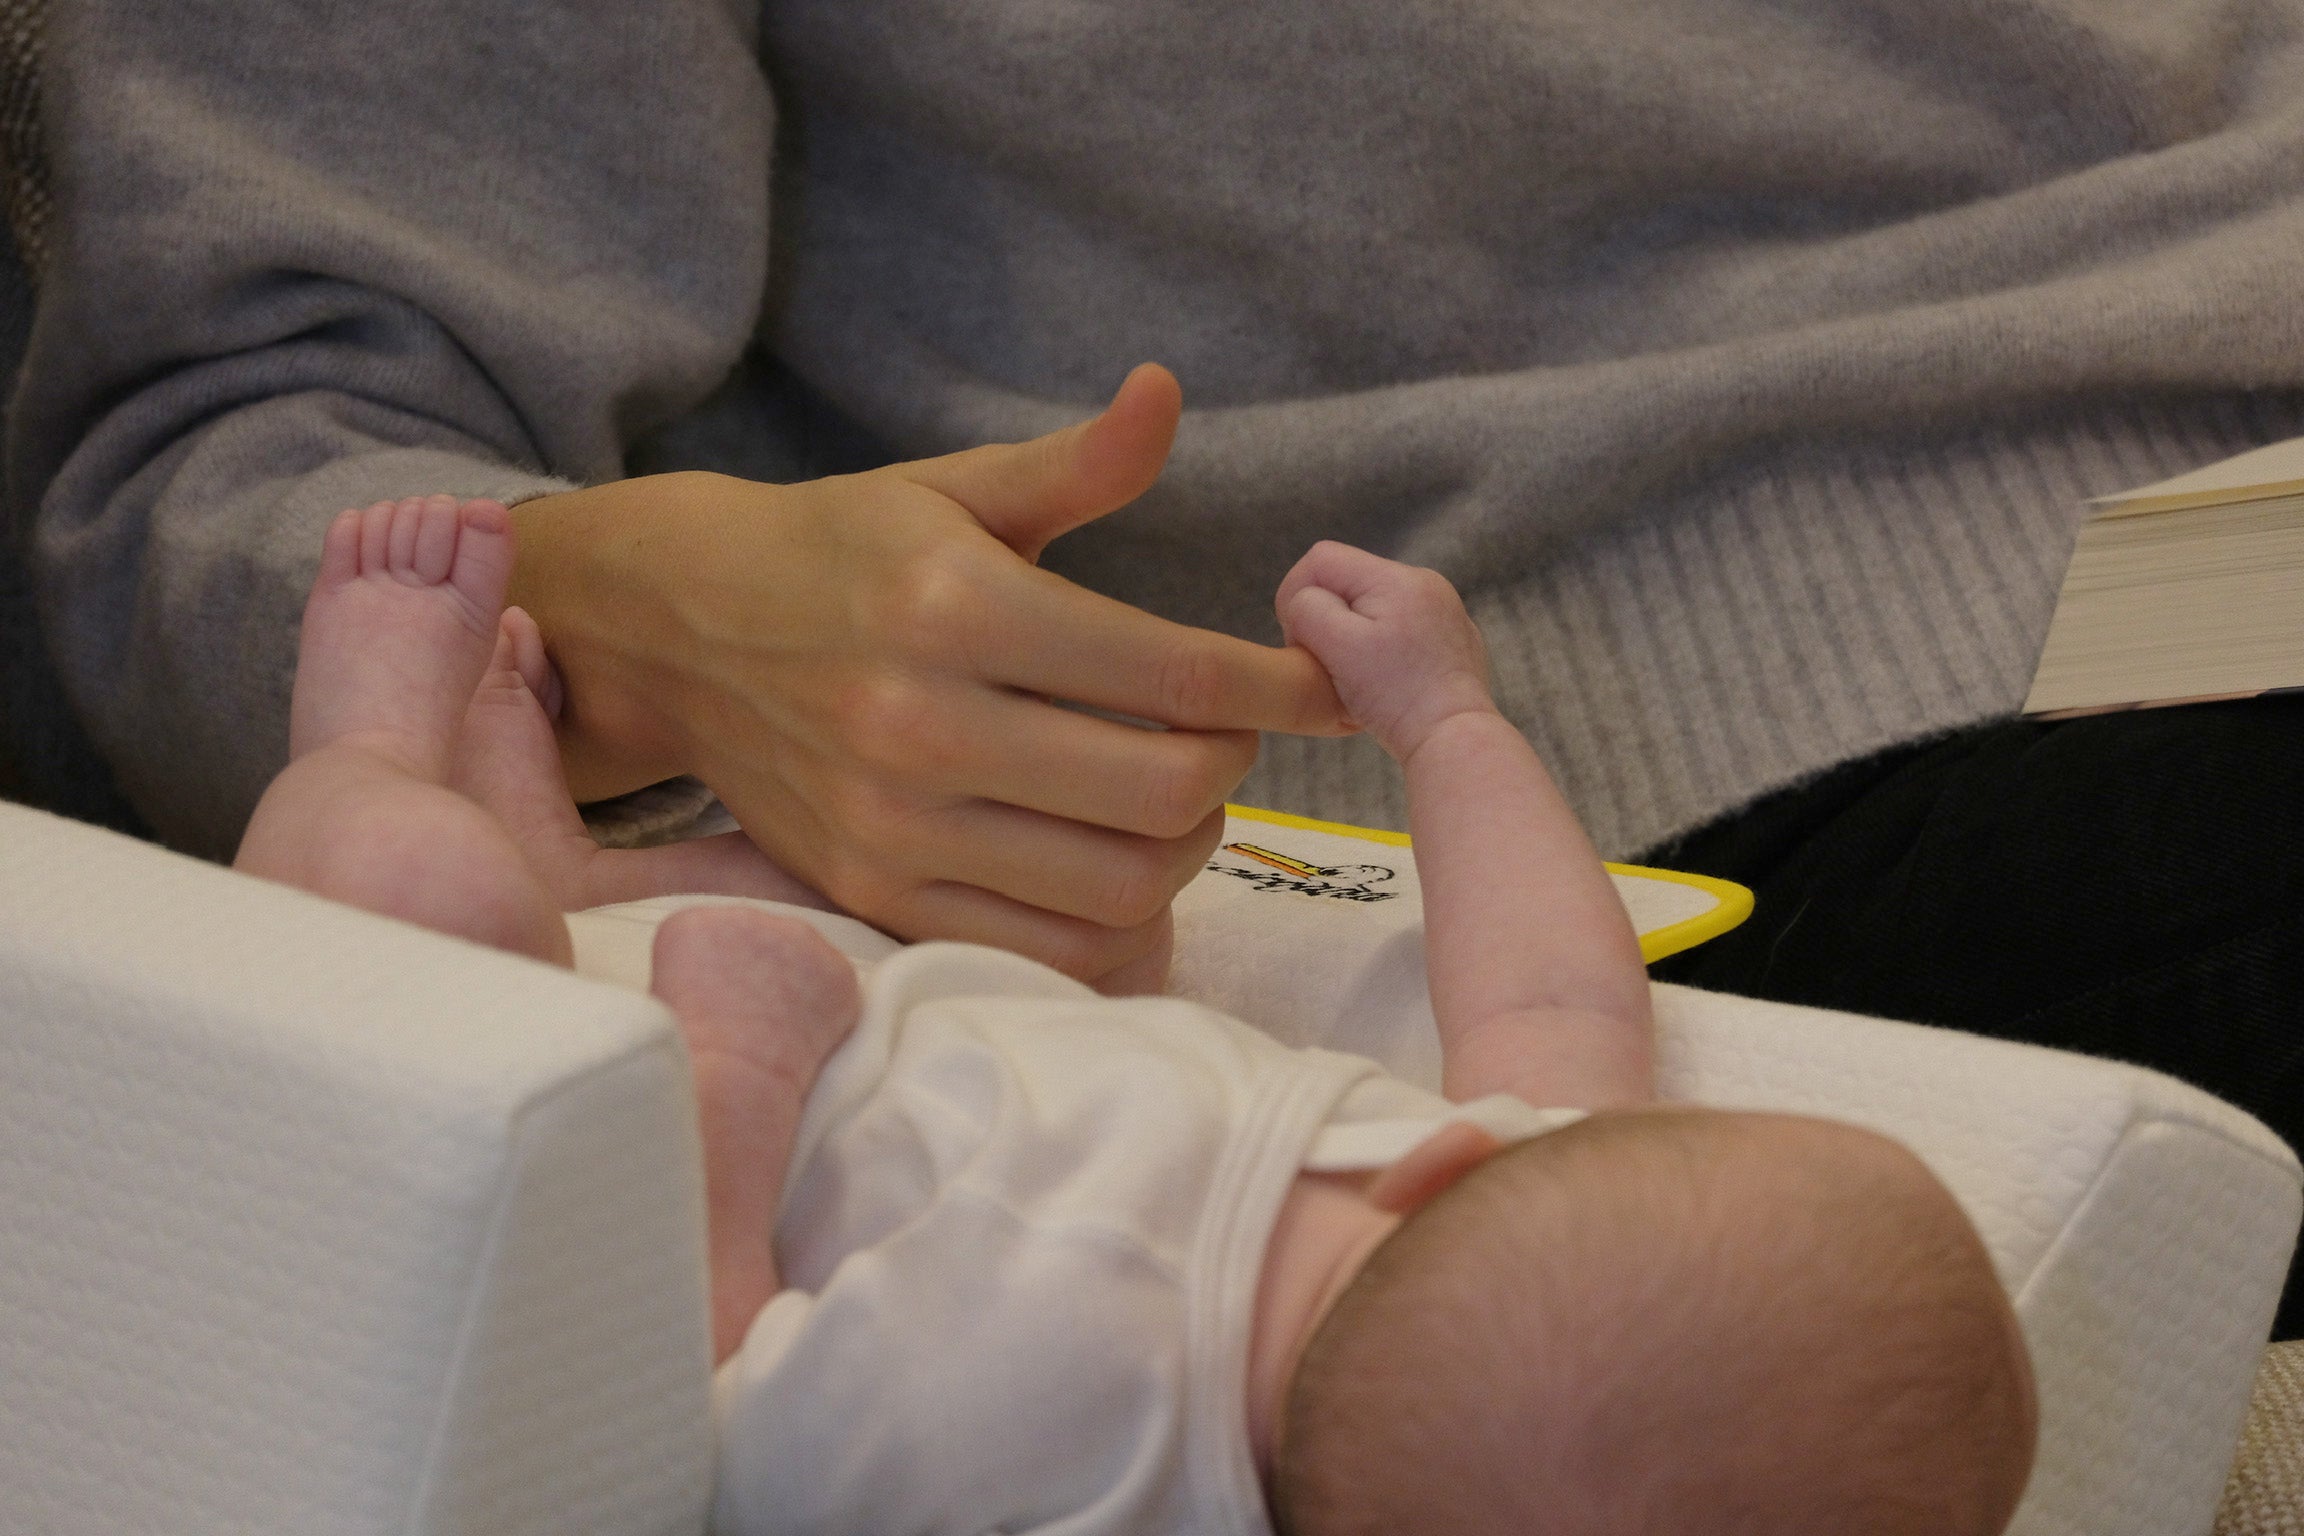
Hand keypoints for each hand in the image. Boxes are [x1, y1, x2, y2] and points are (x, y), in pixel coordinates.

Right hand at [508, 365, 1349, 981]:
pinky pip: (1044, 950)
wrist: (680, 633)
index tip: (1321, 687)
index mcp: (957, 605)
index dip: (1280, 688)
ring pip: (1118, 883)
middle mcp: (921, 722)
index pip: (1175, 674)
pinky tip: (1119, 864)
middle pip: (1164, 789)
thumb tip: (1165, 391)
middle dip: (1233, 766)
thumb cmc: (842, 551)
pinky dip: (1116, 923)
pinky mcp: (875, 892)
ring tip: (1175, 797)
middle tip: (1226, 735)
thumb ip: (1075, 464)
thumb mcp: (953, 490)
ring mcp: (893, 825)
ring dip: (1186, 848)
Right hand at [1275, 541, 1494, 758]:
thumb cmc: (1395, 696)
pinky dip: (1383, 647)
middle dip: (1329, 616)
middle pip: (1348, 580)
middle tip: (1331, 662)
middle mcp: (1425, 582)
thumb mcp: (1337, 647)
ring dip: (1354, 633)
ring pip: (1372, 604)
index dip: (1297, 595)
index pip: (1321, 558)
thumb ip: (1308, 610)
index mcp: (1397, 578)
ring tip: (1360, 674)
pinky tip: (1388, 679)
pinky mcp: (1451, 636)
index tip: (1304, 642)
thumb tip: (1303, 602)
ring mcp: (1443, 609)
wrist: (1454, 738)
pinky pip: (1399, 625)